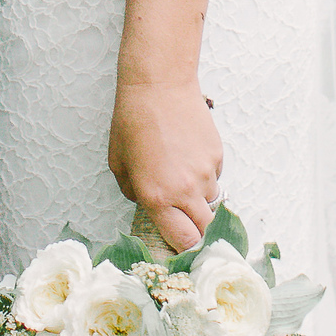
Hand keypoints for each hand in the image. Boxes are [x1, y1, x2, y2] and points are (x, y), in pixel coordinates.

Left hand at [107, 74, 222, 254]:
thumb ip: (133, 193)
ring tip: (181, 176)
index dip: (184, 250)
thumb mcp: (118, 163)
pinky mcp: (217, 155)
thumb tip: (148, 206)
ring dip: (198, 200)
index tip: (181, 249)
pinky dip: (204, 175)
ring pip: (210, 202)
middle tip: (187, 224)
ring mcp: (205, 173)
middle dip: (198, 232)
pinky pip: (214, 177)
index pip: (183, 241)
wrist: (159, 85)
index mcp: (157, 197)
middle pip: (205, 230)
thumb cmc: (133, 121)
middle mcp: (185, 189)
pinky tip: (188, 156)